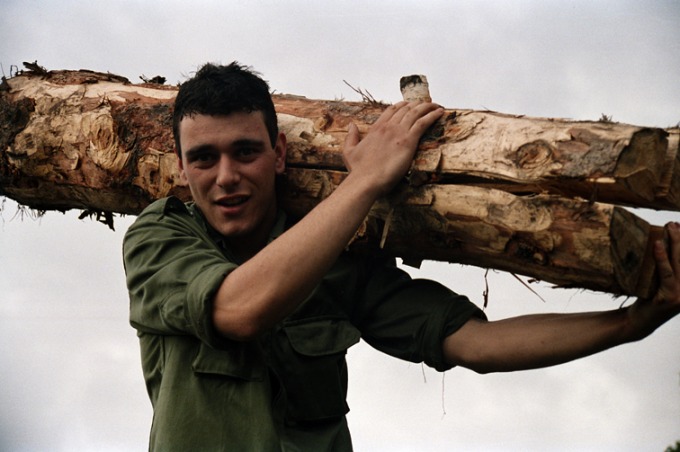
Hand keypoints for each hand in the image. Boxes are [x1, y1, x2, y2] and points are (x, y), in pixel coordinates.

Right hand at [342, 101, 443, 196]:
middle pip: (406, 109)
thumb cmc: (358, 170)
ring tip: (437, 106)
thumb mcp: (349, 150)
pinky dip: (433, 115)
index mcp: (376, 128)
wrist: (366, 180)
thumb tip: (351, 125)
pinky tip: (440, 112)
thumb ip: (351, 136)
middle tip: (427, 104)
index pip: (391, 110)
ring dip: (428, 107)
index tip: (409, 104)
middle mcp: (388, 127)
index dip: (401, 105)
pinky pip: (423, 123)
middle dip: (417, 104)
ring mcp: (399, 132)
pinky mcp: (409, 141)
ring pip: (416, 112)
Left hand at [627, 222, 679, 338]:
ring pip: (679, 264)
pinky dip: (662, 258)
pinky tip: (658, 245)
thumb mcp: (658, 280)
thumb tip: (659, 242)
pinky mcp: (670, 298)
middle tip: (674, 223)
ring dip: (675, 243)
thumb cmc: (648, 298)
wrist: (638, 321)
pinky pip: (667, 274)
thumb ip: (665, 268)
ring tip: (670, 228)